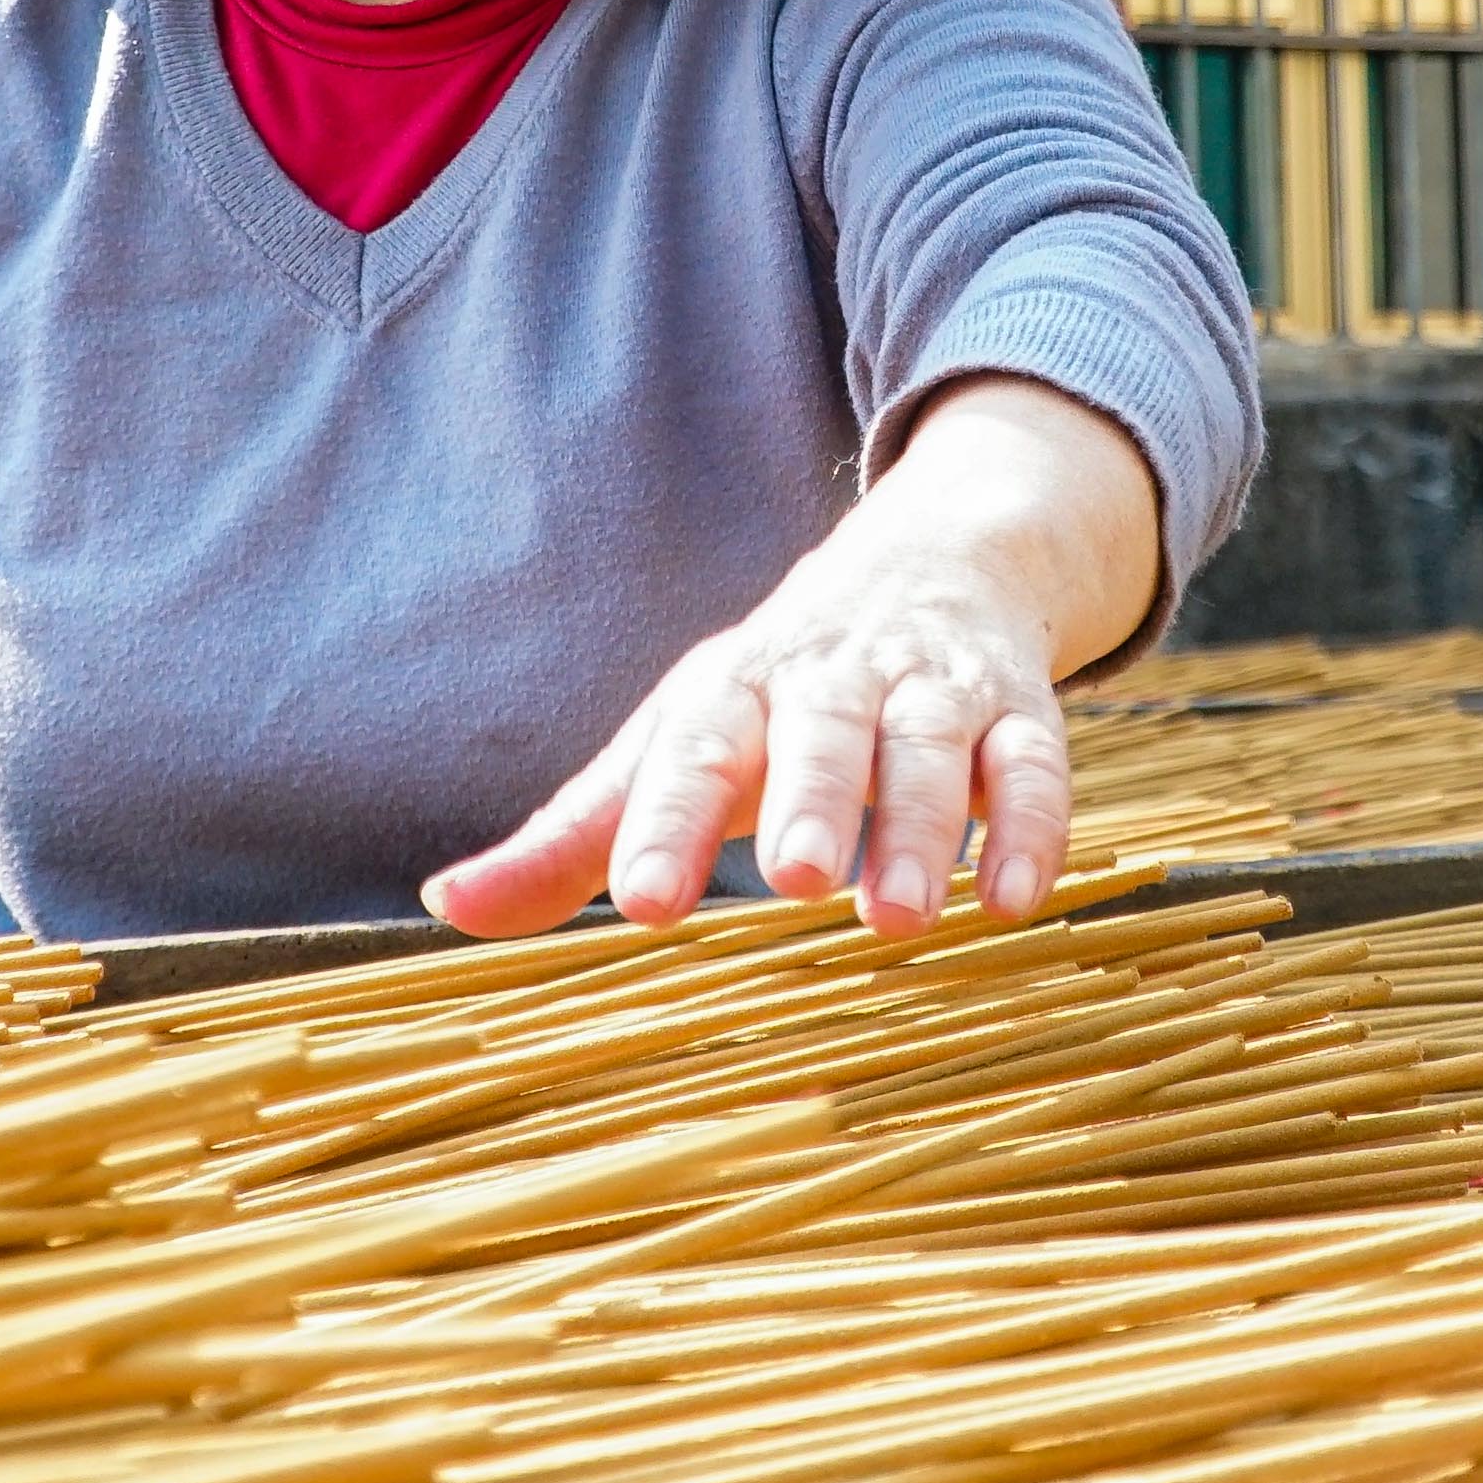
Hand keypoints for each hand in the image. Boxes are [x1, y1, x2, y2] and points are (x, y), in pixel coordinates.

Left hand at [425, 375, 1161, 942]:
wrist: (937, 564)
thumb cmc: (776, 694)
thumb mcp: (674, 744)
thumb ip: (570, 837)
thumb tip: (446, 907)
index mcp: (736, 690)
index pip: (693, 750)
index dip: (665, 824)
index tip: (641, 904)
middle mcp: (834, 680)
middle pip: (823, 730)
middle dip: (813, 799)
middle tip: (795, 881)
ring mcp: (933, 690)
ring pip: (932, 747)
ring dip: (922, 826)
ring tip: (900, 917)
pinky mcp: (1020, 709)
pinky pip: (1036, 761)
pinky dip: (1032, 826)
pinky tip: (1015, 901)